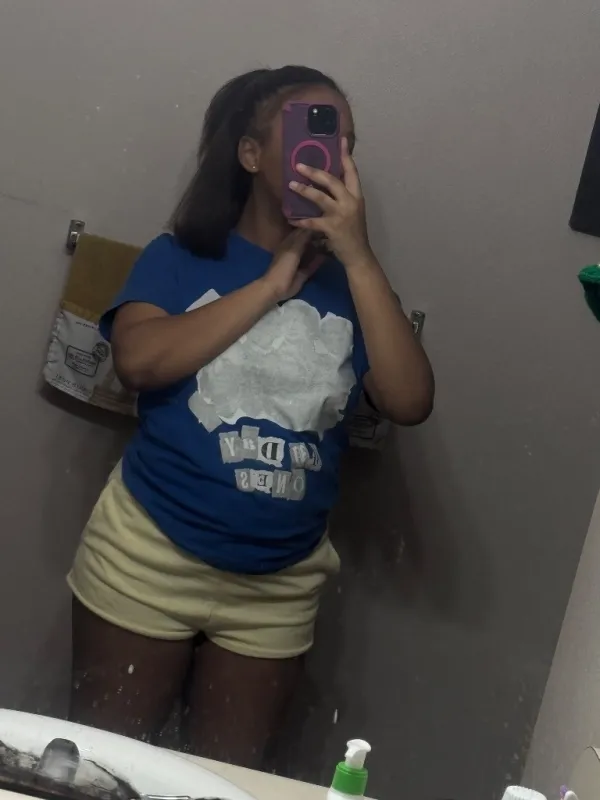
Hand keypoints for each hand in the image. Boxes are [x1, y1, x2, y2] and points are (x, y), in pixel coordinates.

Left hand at [262, 229, 323, 302]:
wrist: (277, 287)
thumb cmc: (283, 266)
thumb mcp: (293, 249)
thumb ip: (302, 238)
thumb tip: (312, 226)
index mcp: (289, 244)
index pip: (301, 232)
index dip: (310, 227)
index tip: (322, 221)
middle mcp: (294, 251)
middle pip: (307, 242)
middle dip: (316, 237)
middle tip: (329, 232)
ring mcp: (299, 262)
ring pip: (310, 253)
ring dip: (318, 248)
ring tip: (330, 242)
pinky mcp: (303, 273)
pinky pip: (313, 265)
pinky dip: (319, 260)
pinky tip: (327, 256)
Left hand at [289, 137, 372, 268]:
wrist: (358, 255)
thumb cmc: (354, 233)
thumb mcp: (354, 211)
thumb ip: (344, 197)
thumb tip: (329, 183)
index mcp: (357, 196)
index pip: (352, 172)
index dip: (345, 156)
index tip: (340, 140)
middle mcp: (350, 202)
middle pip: (332, 180)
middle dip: (315, 172)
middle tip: (299, 165)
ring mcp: (341, 215)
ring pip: (320, 197)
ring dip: (304, 190)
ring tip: (291, 184)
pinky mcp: (332, 228)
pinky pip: (312, 222)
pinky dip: (301, 221)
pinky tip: (291, 218)